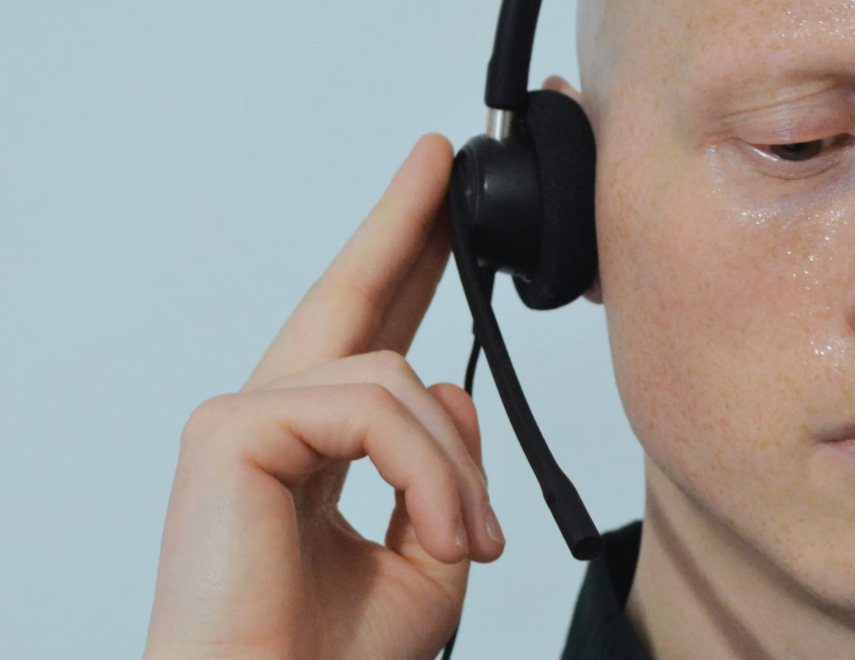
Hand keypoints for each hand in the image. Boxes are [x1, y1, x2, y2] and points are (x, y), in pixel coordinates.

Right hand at [143, 134, 504, 659]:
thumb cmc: (332, 656)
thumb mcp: (430, 553)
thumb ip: (445, 468)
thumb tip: (448, 384)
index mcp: (315, 446)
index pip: (365, 336)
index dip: (401, 266)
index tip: (434, 203)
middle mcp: (273, 416)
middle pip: (348, 294)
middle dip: (400, 224)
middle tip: (436, 157)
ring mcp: (245, 416)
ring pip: (395, 379)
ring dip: (454, 465)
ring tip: (469, 540)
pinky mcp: (231, 429)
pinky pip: (371, 409)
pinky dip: (426, 471)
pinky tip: (443, 529)